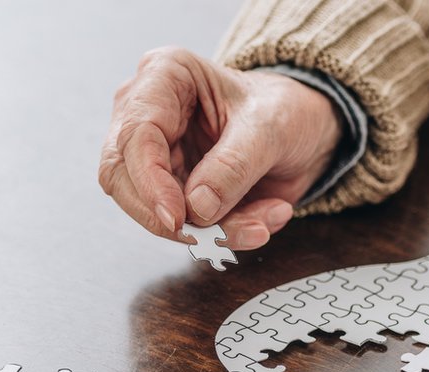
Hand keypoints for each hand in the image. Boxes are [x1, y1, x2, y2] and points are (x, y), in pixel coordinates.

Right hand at [98, 47, 342, 248]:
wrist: (305, 130)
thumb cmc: (285, 110)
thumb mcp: (270, 128)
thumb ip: (234, 165)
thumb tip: (196, 207)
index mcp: (164, 75)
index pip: (135, 135)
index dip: (150, 183)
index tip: (178, 218)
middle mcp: (148, 113)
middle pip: (123, 177)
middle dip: (171, 217)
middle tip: (216, 237)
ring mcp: (156, 154)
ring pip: (154, 210)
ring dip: (210, 230)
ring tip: (262, 224)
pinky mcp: (172, 188)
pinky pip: (185, 225)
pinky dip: (224, 233)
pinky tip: (263, 220)